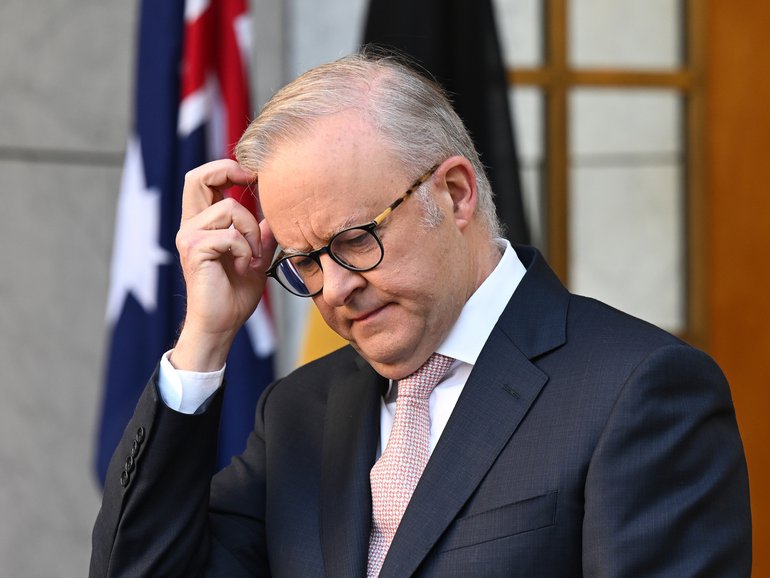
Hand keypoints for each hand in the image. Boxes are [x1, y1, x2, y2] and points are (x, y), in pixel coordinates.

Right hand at [170, 160, 276, 370]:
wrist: (222, 325)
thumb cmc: (234, 295)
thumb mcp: (255, 256)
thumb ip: (262, 233)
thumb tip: (278, 212)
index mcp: (201, 223)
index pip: (203, 179)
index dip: (227, 168)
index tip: (254, 174)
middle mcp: (190, 226)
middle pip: (197, 177)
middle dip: (228, 171)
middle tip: (252, 181)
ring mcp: (189, 237)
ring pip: (229, 209)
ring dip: (251, 231)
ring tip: (253, 255)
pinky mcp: (195, 250)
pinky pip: (230, 235)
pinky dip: (246, 249)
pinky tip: (246, 266)